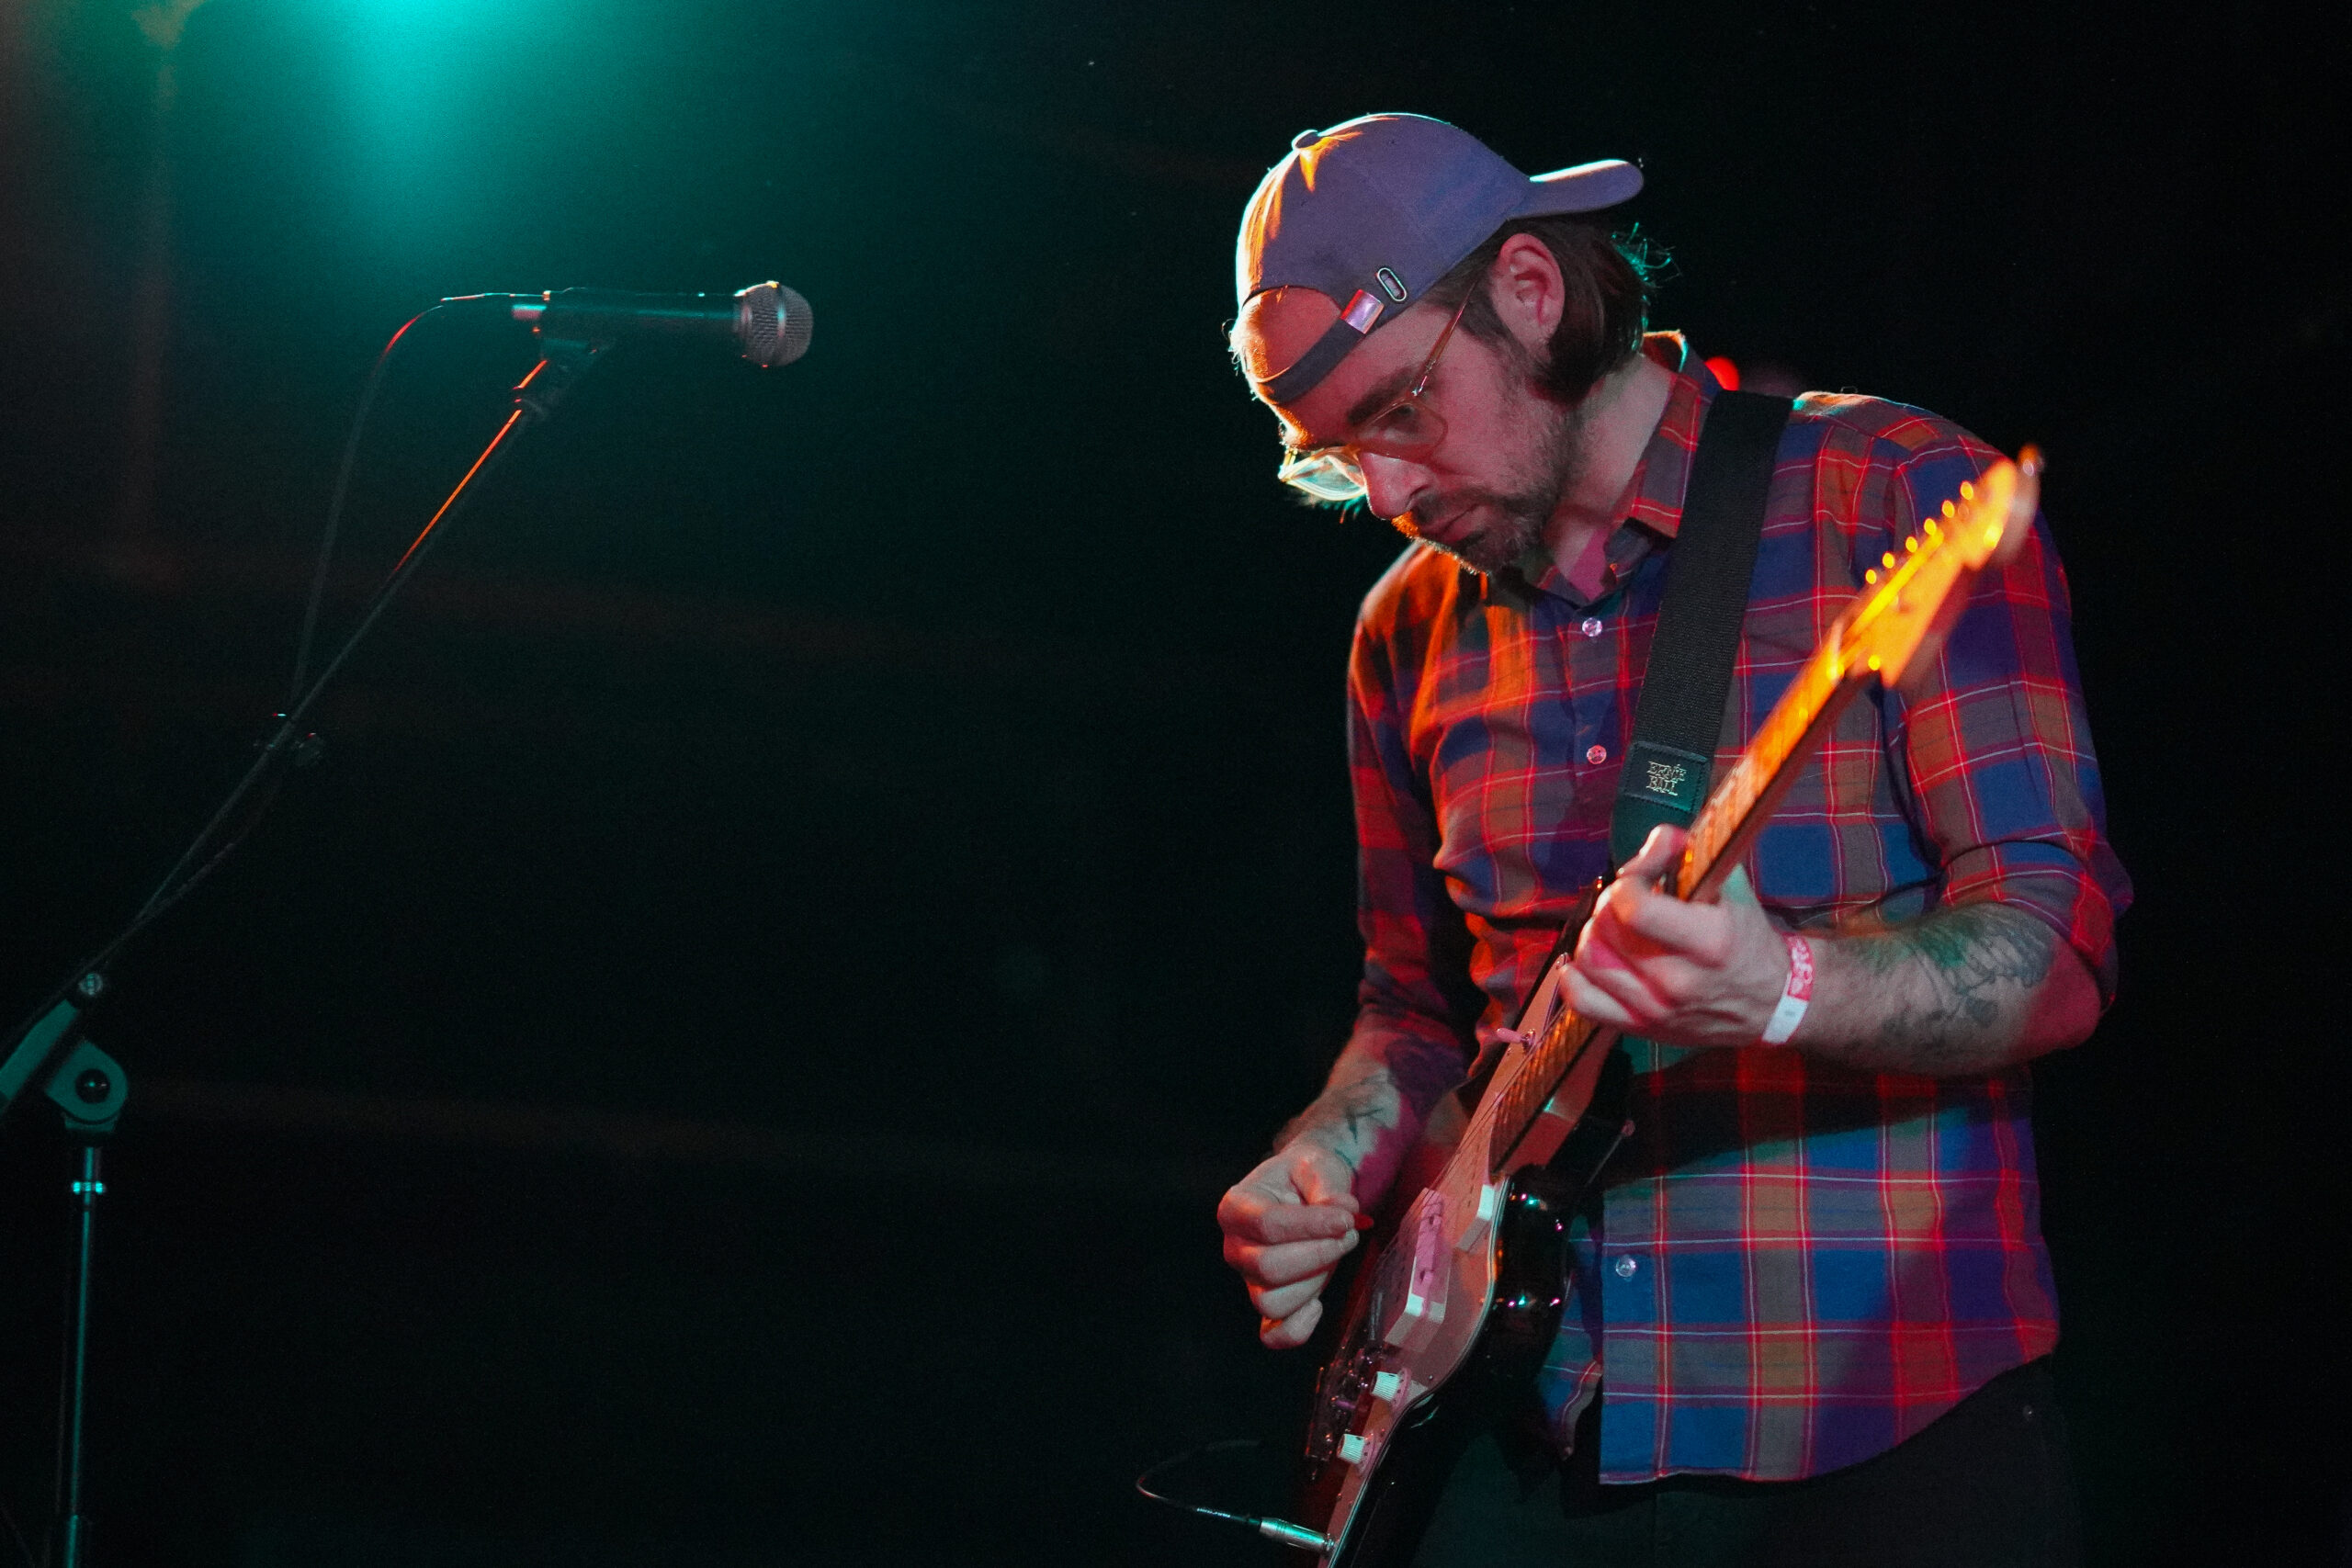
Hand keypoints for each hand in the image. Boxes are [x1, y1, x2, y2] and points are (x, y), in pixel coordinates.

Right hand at [1216, 1141, 1362, 1347]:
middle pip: (1268, 1267)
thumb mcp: (1314, 1165)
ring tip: (1335, 1253)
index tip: (1347, 1217)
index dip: (1312, 1226)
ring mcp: (1249, 1279)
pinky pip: (1273, 1334)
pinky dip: (1297, 1329)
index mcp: (1236, 1208)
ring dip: (1315, 1282)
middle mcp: (1235, 1247)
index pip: (1267, 1226)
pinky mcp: (1269, 1302)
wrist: (1303, 1191)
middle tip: (1348, 1232)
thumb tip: (1345, 1212)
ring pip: (1272, 1302)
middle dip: (1319, 1254)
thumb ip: (1327, 1186)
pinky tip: (1318, 1305)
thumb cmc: (1303, 1177)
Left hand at [1561, 824, 1791, 1048]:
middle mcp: (1677, 981)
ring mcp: (1655, 1010)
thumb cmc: (1747, 938)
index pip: (1634, 908)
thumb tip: (1657, 838)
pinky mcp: (1640, 1028)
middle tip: (1627, 901)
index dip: (1627, 883)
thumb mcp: (1731, 889)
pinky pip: (1583, 1001)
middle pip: (1606, 931)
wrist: (1770, 1003)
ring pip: (1589, 961)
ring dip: (1593, 934)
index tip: (1638, 881)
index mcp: (1706, 942)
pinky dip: (1574, 976)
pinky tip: (1589, 959)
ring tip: (1613, 928)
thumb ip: (1690, 856)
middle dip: (1609, 905)